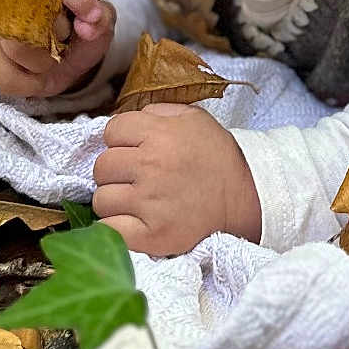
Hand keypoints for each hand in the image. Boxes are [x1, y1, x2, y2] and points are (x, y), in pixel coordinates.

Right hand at [0, 0, 115, 98]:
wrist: (68, 59)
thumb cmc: (83, 34)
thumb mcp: (102, 24)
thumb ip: (102, 19)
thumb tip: (89, 24)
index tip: (94, 17)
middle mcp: (19, 0)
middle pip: (32, 18)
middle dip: (56, 39)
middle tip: (65, 43)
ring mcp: (1, 30)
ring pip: (16, 49)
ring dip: (43, 63)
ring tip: (52, 58)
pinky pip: (8, 78)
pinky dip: (29, 84)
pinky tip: (37, 74)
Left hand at [92, 104, 261, 254]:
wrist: (247, 198)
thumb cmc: (217, 157)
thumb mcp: (194, 119)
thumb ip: (157, 112)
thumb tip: (126, 122)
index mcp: (159, 134)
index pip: (111, 131)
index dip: (121, 140)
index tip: (135, 150)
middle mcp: (151, 165)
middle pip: (101, 166)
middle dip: (116, 171)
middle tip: (136, 178)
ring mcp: (149, 203)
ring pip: (101, 200)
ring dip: (115, 201)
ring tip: (137, 202)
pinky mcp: (151, 235)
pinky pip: (109, 230)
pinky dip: (114, 228)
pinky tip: (131, 224)